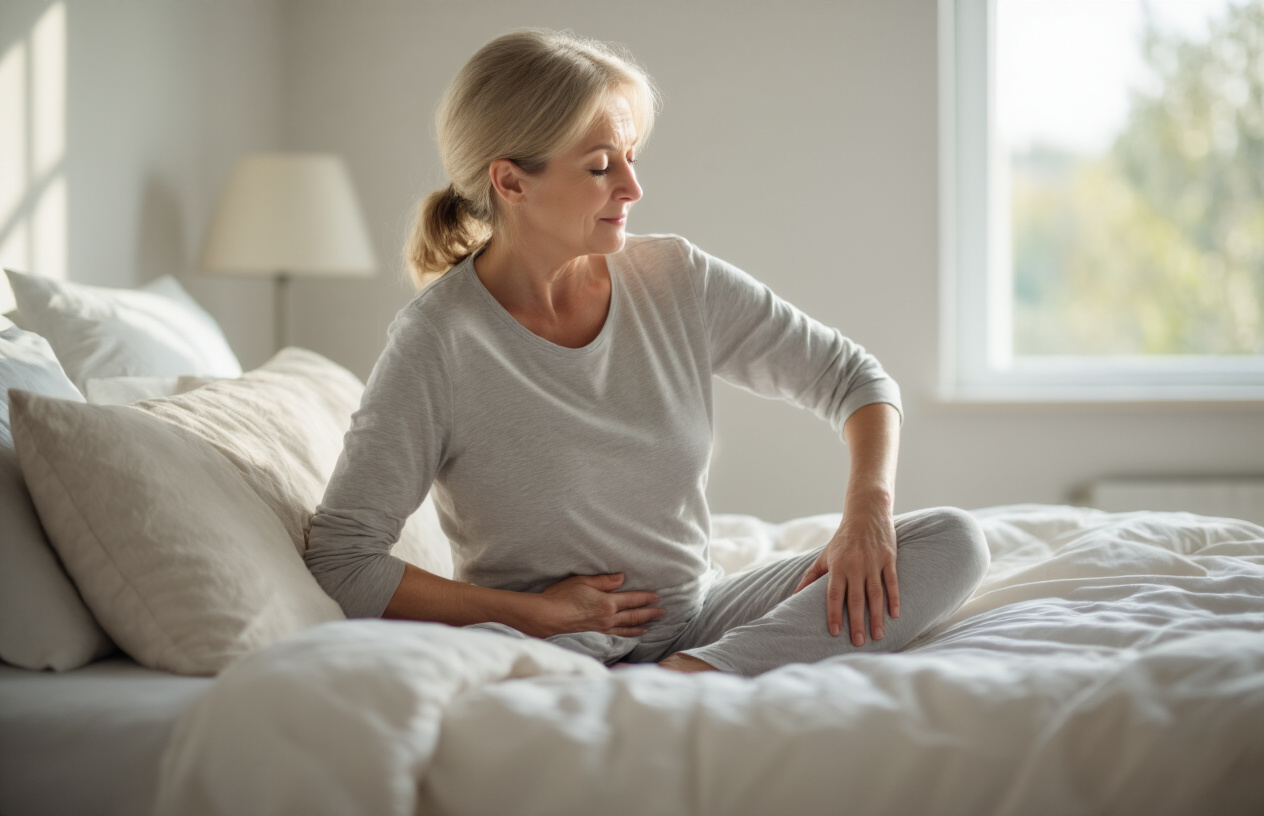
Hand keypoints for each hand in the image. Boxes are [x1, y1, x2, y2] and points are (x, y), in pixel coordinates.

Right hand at [530, 573, 664, 638]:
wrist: (544, 617)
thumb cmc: (560, 597)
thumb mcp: (582, 581)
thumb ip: (604, 581)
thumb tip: (622, 578)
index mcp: (607, 602)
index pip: (632, 599)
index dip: (645, 598)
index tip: (656, 597)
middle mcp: (608, 618)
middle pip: (634, 615)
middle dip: (649, 613)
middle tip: (662, 612)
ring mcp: (601, 630)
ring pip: (627, 628)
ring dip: (641, 626)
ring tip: (650, 625)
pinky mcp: (594, 638)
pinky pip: (616, 637)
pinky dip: (627, 637)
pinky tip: (631, 637)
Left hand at [792, 504, 899, 645]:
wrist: (866, 512)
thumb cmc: (842, 539)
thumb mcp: (824, 556)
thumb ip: (810, 577)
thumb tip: (793, 596)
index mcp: (837, 566)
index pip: (834, 594)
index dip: (834, 613)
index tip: (835, 632)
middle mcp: (855, 565)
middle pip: (855, 598)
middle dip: (857, 622)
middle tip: (859, 643)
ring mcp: (873, 562)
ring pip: (875, 593)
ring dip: (876, 616)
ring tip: (878, 636)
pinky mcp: (888, 558)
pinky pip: (892, 582)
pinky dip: (894, 598)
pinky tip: (894, 615)